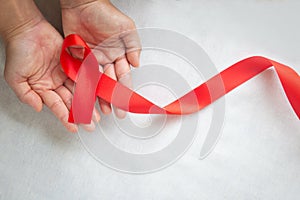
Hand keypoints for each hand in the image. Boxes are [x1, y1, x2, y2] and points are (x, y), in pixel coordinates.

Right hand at [3, 18, 96, 131]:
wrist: (28, 29)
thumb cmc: (19, 50)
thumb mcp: (15, 78)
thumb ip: (26, 95)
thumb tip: (38, 108)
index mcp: (43, 88)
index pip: (57, 106)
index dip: (66, 117)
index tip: (74, 128)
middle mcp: (55, 83)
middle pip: (71, 101)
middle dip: (81, 113)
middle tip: (91, 124)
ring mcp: (65, 73)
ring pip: (80, 90)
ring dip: (89, 102)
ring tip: (98, 113)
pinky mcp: (73, 63)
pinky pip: (84, 75)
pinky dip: (91, 83)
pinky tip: (98, 92)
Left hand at [61, 0, 140, 116]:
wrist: (82, 4)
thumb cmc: (105, 13)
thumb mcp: (126, 28)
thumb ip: (134, 47)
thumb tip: (137, 64)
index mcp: (119, 55)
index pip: (123, 77)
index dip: (125, 92)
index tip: (126, 104)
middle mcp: (106, 60)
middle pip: (110, 84)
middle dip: (112, 99)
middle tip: (113, 112)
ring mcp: (92, 60)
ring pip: (96, 83)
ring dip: (98, 97)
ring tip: (99, 110)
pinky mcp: (78, 59)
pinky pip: (81, 76)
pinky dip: (83, 87)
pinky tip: (85, 96)